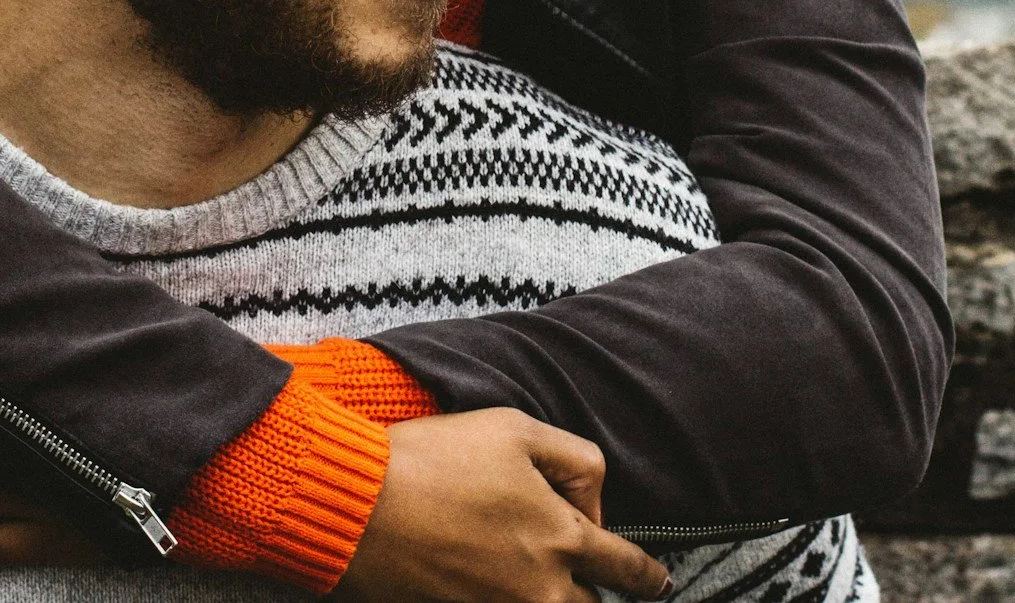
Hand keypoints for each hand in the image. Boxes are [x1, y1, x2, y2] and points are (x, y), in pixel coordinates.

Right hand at [332, 410, 668, 602]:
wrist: (358, 505)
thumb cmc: (433, 459)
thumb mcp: (515, 428)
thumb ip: (574, 459)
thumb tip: (594, 495)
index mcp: (561, 536)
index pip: (628, 568)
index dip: (648, 575)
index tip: (656, 580)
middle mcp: (540, 586)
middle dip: (594, 593)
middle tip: (592, 582)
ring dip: (554, 598)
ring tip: (542, 580)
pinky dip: (508, 600)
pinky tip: (496, 582)